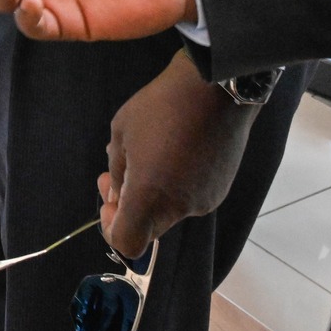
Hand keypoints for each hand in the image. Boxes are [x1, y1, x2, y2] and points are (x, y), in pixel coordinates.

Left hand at [99, 52, 260, 257]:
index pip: (128, 243)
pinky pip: (188, 196)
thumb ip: (117, 170)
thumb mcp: (122, 132)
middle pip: (149, 227)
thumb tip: (119, 195)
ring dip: (153, 192)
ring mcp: (205, 200)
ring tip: (147, 152)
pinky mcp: (221, 188)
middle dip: (129, 205)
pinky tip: (173, 151)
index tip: (110, 199)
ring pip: (169, 210)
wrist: (217, 88)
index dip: (111, 228)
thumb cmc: (161, 107)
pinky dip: (174, 184)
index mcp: (152, 198)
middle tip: (120, 171)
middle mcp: (181, 208)